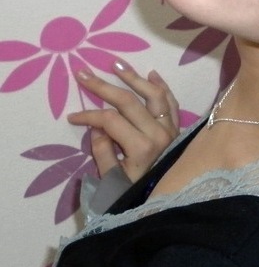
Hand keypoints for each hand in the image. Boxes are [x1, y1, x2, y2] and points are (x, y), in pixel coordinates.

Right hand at [68, 62, 179, 182]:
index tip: (73, 117)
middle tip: (84, 73)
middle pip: (128, 101)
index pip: (110, 120)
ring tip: (116, 64)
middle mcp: (159, 133)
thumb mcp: (113, 179)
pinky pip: (171, 103)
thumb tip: (96, 128)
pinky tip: (152, 74)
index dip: (89, 115)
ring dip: (134, 77)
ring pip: (153, 95)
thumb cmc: (138, 193)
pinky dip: (162, 87)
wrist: (170, 202)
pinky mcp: (178, 128)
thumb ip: (103, 152)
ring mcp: (171, 129)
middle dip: (103, 86)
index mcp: (142, 147)